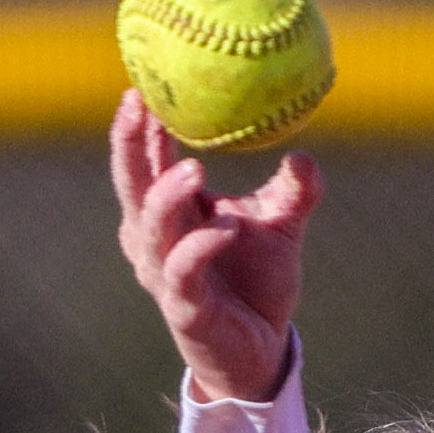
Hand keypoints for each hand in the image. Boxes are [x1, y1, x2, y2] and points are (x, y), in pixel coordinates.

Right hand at [109, 88, 321, 403]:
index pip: (146, 158)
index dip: (140, 122)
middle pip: (130, 182)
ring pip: (151, 227)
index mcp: (169, 212)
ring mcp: (164, 274)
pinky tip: (226, 225)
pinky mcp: (184, 309)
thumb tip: (303, 154)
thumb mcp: (281, 228)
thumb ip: (294, 192)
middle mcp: (154, 239)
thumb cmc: (258, 283)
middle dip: (130, 142)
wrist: (262, 350)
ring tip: (195, 169)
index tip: (144, 82)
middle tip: (140, 102)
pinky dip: (202, 246)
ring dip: (168, 194)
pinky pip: (184, 272)